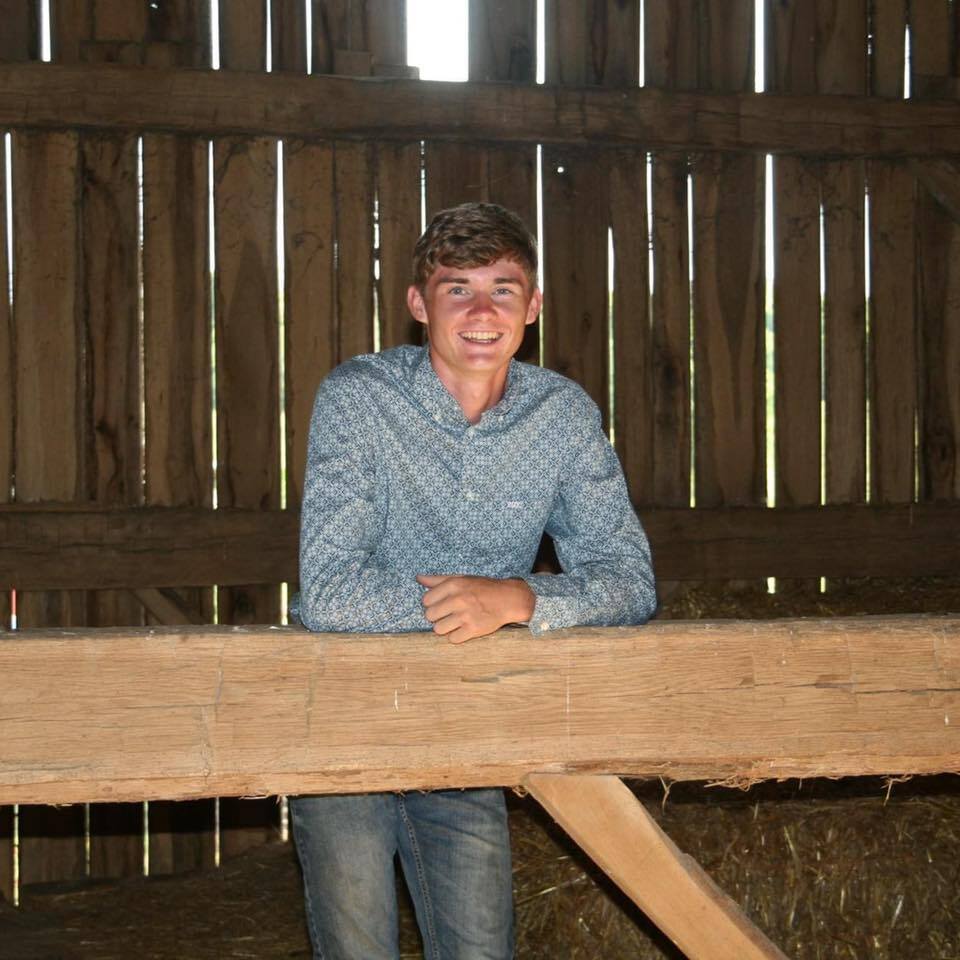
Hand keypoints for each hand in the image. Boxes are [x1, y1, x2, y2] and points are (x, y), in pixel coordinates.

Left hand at [416, 575, 534, 643]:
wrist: (508, 599)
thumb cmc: (483, 588)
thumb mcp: (461, 579)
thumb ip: (438, 580)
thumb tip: (418, 578)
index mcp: (453, 585)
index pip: (426, 600)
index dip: (432, 603)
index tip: (441, 604)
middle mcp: (458, 599)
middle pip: (430, 616)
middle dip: (437, 616)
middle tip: (448, 614)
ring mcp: (466, 616)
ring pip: (438, 629)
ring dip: (445, 628)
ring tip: (455, 622)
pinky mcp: (474, 629)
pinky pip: (453, 639)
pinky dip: (456, 636)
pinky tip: (463, 629)